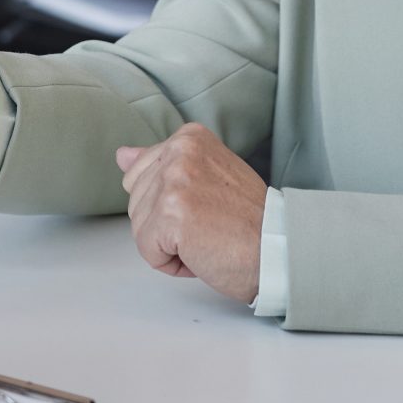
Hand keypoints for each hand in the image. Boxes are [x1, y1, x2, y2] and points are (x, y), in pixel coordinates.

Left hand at [115, 123, 267, 304]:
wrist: (280, 251)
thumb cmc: (249, 222)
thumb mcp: (206, 177)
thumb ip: (161, 164)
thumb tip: (122, 155)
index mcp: (189, 138)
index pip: (140, 174)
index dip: (168, 203)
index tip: (206, 206)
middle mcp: (180, 152)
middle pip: (136, 201)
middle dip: (164, 225)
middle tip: (209, 226)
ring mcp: (175, 182)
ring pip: (139, 227)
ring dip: (169, 245)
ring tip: (207, 239)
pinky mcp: (172, 215)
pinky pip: (148, 251)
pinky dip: (171, 263)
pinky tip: (202, 254)